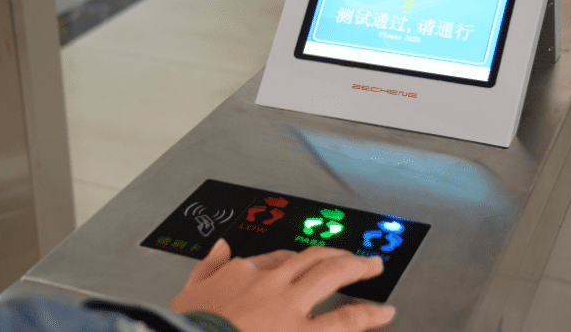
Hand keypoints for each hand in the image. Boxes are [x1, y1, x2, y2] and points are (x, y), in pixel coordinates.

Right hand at [171, 239, 394, 331]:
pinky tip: (383, 313)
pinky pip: (344, 320)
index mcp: (244, 272)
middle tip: (354, 255)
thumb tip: (220, 246)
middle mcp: (271, 282)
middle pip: (313, 257)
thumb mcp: (190, 293)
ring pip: (333, 275)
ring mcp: (289, 306)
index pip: (278, 257)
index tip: (308, 262)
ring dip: (358, 268)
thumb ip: (207, 267)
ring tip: (374, 267)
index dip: (297, 260)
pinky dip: (367, 314)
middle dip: (337, 253)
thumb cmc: (188, 327)